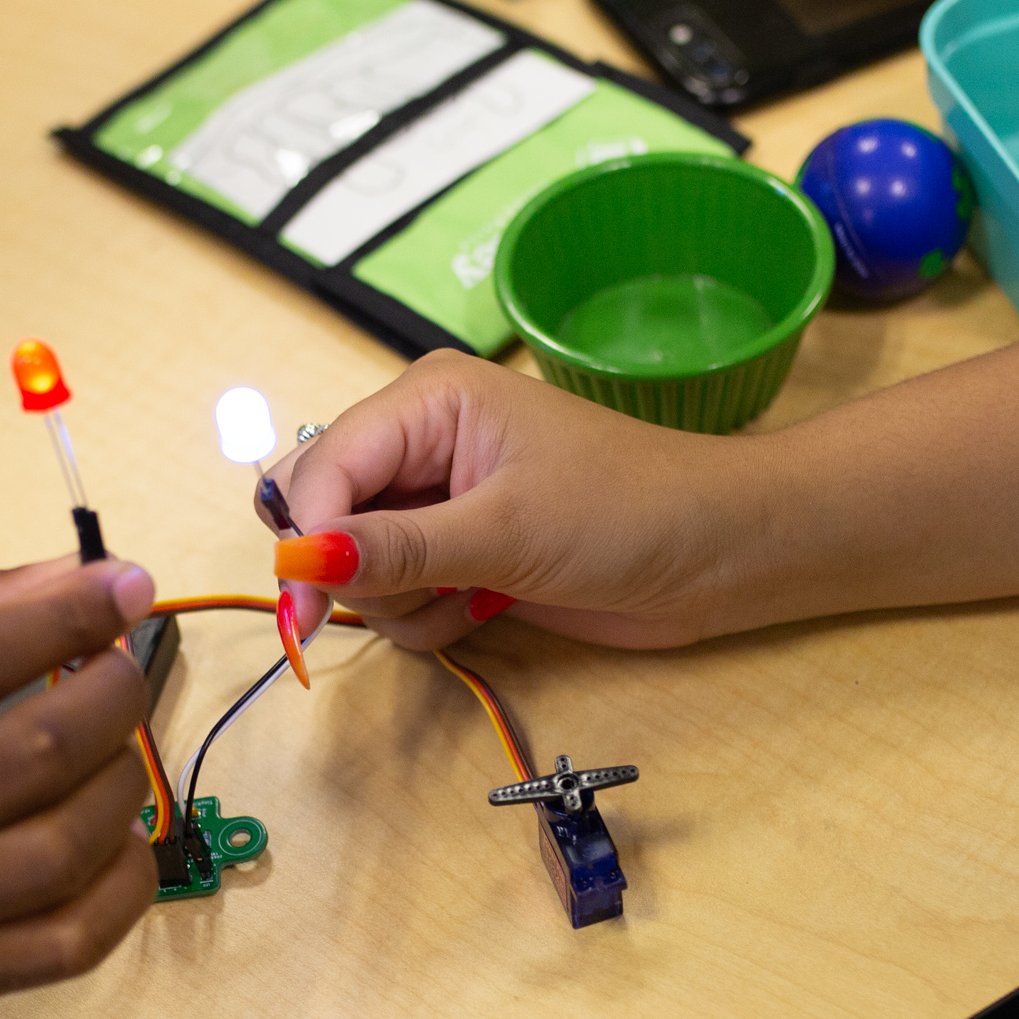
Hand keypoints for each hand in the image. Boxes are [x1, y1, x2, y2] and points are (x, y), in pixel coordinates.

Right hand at [0, 558, 161, 1018]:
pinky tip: (113, 831)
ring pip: (61, 850)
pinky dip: (123, 877)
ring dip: (120, 779)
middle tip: (120, 667)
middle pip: (28, 759)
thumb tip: (71, 581)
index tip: (123, 586)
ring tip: (112, 743)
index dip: (61, 618)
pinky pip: (72, 941)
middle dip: (109, 695)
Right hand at [265, 351, 774, 651]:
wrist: (717, 556)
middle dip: (353, 568)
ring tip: (475, 592)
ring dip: (401, 600)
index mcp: (428, 401)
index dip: (306, 538)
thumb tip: (301, 562)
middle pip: (320, 511)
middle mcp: (420, 443)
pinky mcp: (456, 553)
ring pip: (352, 566)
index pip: (321, 468)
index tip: (307, 609)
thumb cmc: (632, 513)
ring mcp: (437, 501)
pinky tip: (485, 606)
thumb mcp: (508, 531)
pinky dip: (428, 617)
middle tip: (419, 590)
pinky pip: (395, 597)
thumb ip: (399, 550)